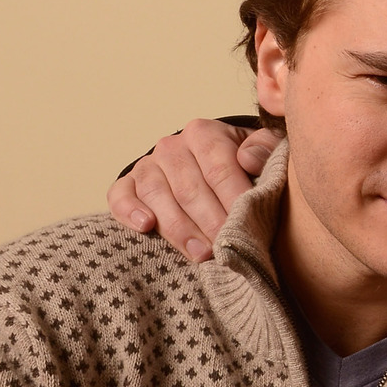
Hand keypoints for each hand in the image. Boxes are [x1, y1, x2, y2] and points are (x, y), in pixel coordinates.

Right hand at [108, 119, 280, 262]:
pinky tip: (145, 227)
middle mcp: (171, 146)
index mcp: (204, 134)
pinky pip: (120, 195)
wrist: (211, 166)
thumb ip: (265, 149)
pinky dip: (129, 210)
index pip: (220, 169)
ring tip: (201, 253)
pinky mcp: (128, 184)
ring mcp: (147, 165)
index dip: (234, 200)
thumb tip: (249, 160)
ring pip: (157, 196)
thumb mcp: (264, 151)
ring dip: (179, 228)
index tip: (249, 226)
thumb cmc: (243, 164)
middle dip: (211, 223)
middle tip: (228, 249)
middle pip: (190, 189)